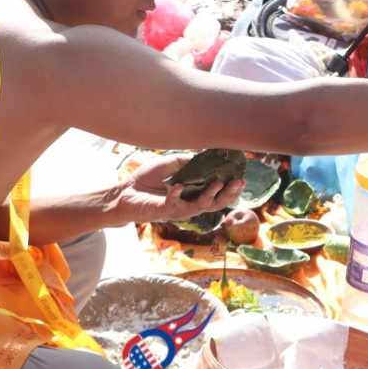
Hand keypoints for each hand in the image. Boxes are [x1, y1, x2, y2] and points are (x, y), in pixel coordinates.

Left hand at [116, 154, 245, 225]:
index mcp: (193, 194)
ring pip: (200, 207)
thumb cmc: (147, 179)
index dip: (231, 188)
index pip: (217, 194)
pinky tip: (178, 186)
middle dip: (229, 195)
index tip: (242, 177)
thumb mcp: (171, 164)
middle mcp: (189, 204)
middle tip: (239, 183)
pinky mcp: (164, 211)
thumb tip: (206, 156)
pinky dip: (176, 194)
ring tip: (218, 184)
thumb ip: (188, 162)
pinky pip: (174, 204)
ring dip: (211, 195)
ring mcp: (178, 209)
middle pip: (215, 204)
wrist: (125, 191)